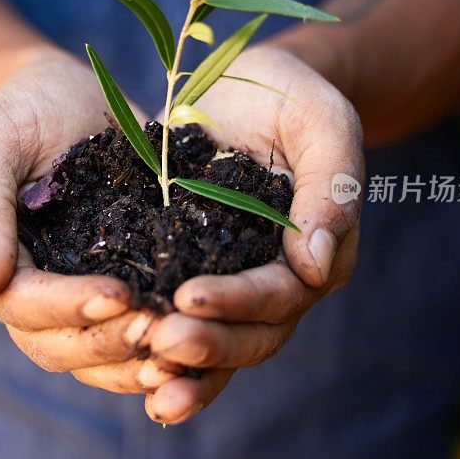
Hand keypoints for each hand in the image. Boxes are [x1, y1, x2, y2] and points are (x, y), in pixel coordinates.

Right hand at [0, 50, 164, 385]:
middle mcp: (22, 287)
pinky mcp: (107, 281)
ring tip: (182, 353)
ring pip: (89, 352)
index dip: (69, 306)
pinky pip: (120, 332)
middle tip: (161, 328)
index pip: (20, 303)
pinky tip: (190, 351)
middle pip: (55, 343)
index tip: (122, 295)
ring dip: (132, 360)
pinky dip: (149, 350)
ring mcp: (65, 289)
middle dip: (107, 340)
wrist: (62, 94)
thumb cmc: (22, 107)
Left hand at [145, 44, 363, 423]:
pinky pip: (180, 319)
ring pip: (217, 342)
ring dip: (183, 367)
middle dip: (207, 344)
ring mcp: (231, 280)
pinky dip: (158, 350)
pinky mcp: (186, 268)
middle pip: (250, 335)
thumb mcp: (322, 123)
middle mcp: (275, 280)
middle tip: (158, 340)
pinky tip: (128, 369)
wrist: (246, 84)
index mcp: (315, 252)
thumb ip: (331, 185)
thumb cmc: (293, 97)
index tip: (191, 296)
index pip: (282, 293)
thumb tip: (315, 264)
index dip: (240, 301)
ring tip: (141, 374)